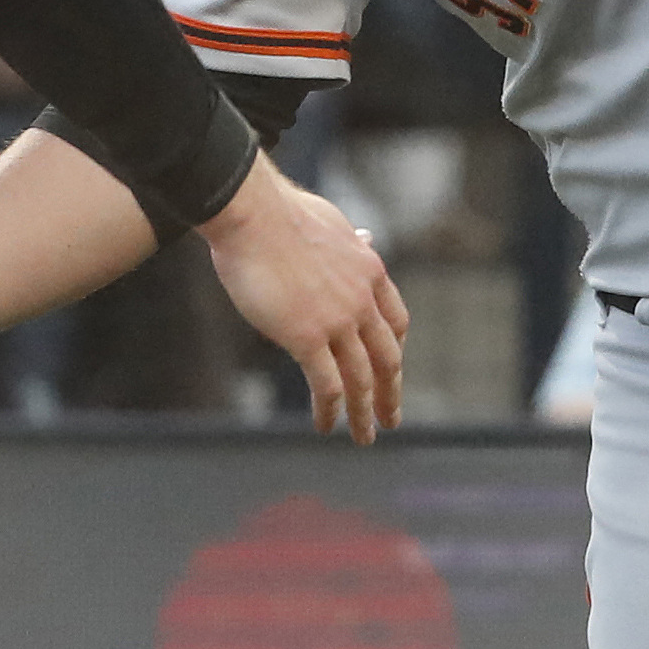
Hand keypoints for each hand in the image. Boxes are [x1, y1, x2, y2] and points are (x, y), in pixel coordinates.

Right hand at [199, 158, 406, 441]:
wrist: (253, 213)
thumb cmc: (279, 212)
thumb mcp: (332, 221)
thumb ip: (351, 240)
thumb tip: (365, 237)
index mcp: (370, 270)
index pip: (395, 320)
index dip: (394, 349)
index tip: (390, 369)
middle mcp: (362, 299)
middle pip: (387, 357)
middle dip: (390, 393)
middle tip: (390, 418)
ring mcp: (338, 320)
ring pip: (361, 379)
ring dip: (364, 413)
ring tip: (364, 436)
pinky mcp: (308, 337)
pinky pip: (327, 385)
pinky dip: (331, 410)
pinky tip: (326, 425)